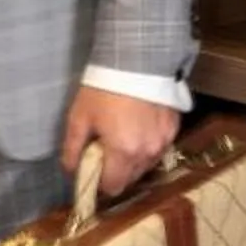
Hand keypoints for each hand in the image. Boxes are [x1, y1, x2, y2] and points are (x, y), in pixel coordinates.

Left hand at [61, 87, 179, 198]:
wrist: (136, 58)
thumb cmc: (104, 88)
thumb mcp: (79, 116)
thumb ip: (73, 148)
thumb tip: (70, 169)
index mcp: (124, 153)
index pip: (113, 187)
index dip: (101, 182)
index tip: (94, 168)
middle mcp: (147, 152)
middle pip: (131, 177)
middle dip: (118, 169)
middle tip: (107, 147)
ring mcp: (164, 140)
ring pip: (147, 163)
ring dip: (135, 158)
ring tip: (125, 134)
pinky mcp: (174, 127)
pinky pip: (159, 146)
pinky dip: (149, 142)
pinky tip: (140, 124)